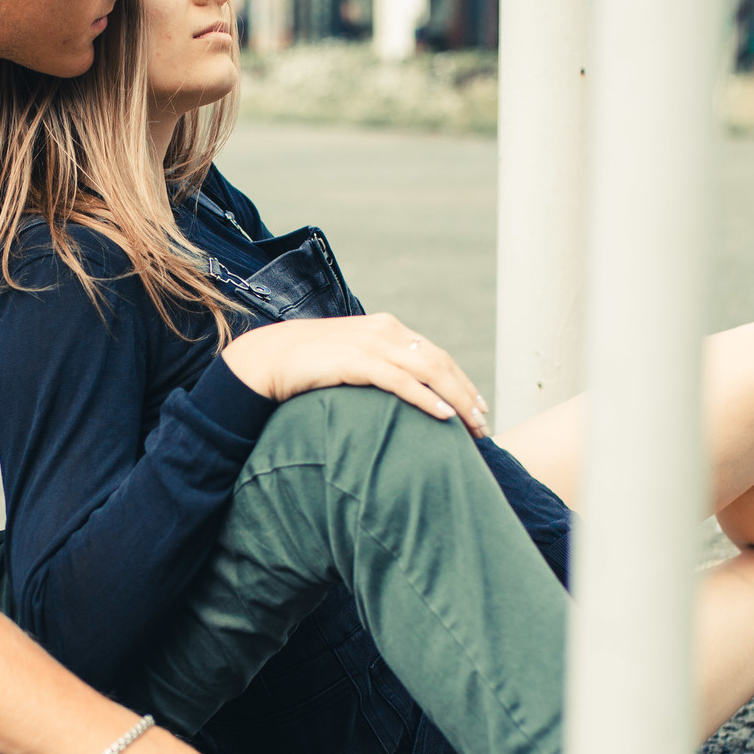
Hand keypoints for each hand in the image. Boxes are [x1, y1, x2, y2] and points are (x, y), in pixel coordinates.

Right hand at [220, 314, 489, 436]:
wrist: (269, 357)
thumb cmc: (308, 365)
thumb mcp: (350, 360)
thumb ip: (376, 368)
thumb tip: (398, 393)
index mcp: (387, 328)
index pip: (436, 355)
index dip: (461, 381)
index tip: (478, 407)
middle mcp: (385, 331)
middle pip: (440, 362)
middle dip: (466, 394)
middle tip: (483, 424)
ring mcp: (371, 344)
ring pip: (428, 371)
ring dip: (456, 399)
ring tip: (472, 425)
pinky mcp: (356, 361)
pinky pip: (401, 381)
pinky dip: (426, 398)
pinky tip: (443, 417)